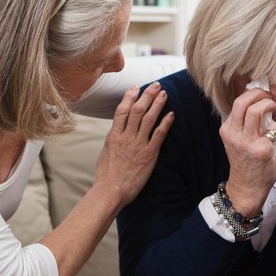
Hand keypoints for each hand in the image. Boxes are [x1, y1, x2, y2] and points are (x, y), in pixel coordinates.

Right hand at [94, 82, 173, 206]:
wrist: (111, 190)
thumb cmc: (106, 176)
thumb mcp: (105, 153)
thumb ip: (112, 141)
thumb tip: (115, 134)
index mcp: (114, 136)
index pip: (122, 110)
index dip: (129, 96)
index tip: (135, 87)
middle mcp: (126, 137)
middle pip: (137, 110)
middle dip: (147, 95)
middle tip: (155, 85)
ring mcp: (138, 144)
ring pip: (148, 118)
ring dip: (157, 104)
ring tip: (164, 94)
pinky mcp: (149, 154)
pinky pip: (159, 135)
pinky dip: (165, 123)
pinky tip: (171, 114)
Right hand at [219, 88, 275, 216]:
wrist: (246, 187)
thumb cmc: (244, 162)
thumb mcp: (236, 141)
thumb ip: (243, 125)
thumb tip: (259, 104)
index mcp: (226, 130)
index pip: (237, 103)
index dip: (252, 94)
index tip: (262, 95)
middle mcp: (234, 134)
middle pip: (243, 102)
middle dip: (259, 94)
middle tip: (269, 97)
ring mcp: (247, 141)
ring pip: (256, 111)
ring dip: (269, 105)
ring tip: (274, 107)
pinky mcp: (261, 149)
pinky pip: (273, 129)